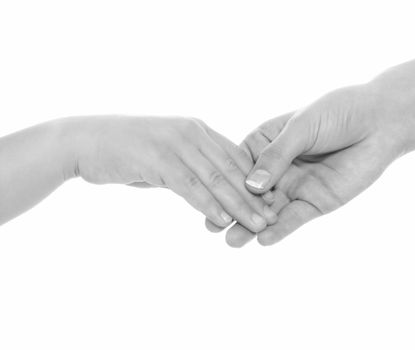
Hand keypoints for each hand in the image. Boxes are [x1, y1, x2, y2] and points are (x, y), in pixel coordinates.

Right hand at [66, 116, 275, 231]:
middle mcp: (192, 132)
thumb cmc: (126, 151)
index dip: (256, 182)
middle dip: (254, 197)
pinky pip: (189, 185)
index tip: (272, 203)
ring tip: (258, 225)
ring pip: (216, 178)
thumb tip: (208, 188)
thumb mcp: (166, 155)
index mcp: (198, 130)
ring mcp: (175, 143)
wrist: (84, 141)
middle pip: (232, 169)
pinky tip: (223, 220)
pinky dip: (208, 204)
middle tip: (273, 219)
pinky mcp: (158, 157)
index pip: (235, 157)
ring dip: (239, 204)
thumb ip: (190, 167)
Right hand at [208, 84, 406, 245]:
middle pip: (250, 192)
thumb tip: (251, 186)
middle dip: (232, 209)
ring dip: (251, 226)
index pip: (240, 166)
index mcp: (267, 142)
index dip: (225, 183)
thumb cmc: (338, 113)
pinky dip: (280, 229)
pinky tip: (264, 240)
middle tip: (210, 228)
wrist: (379, 122)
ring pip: (269, 210)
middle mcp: (277, 167)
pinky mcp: (315, 201)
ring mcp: (295, 186)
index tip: (206, 198)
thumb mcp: (301, 127)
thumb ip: (276, 156)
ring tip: (232, 242)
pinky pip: (294, 218)